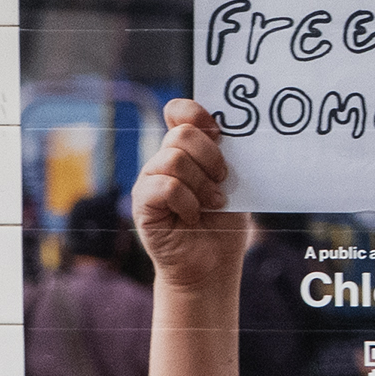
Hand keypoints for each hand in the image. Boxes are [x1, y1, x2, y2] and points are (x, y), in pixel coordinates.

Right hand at [131, 98, 253, 299]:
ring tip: (212, 203)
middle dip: (210, 157)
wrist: (212, 264)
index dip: (196, 112)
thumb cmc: (223, 222)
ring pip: (174, 160)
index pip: (179, 111)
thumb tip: (230, 130)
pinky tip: (192, 216)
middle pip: (182, 134)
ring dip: (202, 184)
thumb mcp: (232, 183)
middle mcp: (164, 159)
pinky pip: (166, 187)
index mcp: (186, 149)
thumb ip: (225, 155)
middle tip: (222, 180)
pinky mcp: (143, 203)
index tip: (219, 132)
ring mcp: (150, 180)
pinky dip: (187, 201)